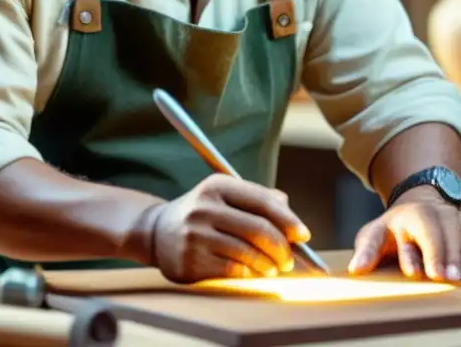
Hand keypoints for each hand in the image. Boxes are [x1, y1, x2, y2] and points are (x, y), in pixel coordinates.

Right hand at [146, 174, 311, 283]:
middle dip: (282, 248)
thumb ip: (260, 200)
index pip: (263, 201)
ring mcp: (195, 234)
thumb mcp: (226, 196)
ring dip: (268, 265)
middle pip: (259, 229)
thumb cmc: (204, 214)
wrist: (157, 232)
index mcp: (218, 186)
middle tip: (290, 260)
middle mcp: (205, 207)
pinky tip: (251, 272)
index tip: (304, 235)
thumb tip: (292, 217)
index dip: (288, 219)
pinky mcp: (190, 260)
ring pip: (248, 253)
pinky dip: (249, 274)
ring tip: (272, 268)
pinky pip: (232, 270)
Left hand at [348, 187, 460, 283]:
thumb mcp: (375, 235)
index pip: (427, 229)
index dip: (434, 251)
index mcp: (416, 214)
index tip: (437, 276)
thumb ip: (367, 250)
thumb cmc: (395, 230)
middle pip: (457, 231)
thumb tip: (356, 269)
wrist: (417, 207)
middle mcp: (444, 214)